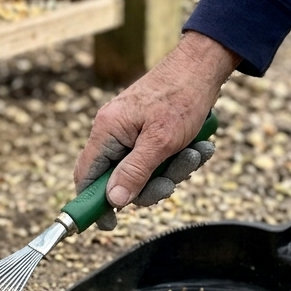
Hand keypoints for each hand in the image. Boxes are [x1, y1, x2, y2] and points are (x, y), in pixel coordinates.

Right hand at [74, 31, 239, 230]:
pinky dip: (178, 158)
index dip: (94, 203)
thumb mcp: (160, 142)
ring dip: (172, 170)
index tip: (109, 224)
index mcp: (107, 131)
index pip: (86, 176)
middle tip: (173, 182)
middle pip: (120, 179)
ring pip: (144, 170)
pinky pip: (157, 158)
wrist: (204, 66)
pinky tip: (199, 146)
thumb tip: (113, 201)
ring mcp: (131, 131)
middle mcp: (114, 131)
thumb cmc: (182, 97)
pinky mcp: (148, 130)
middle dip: (151, 185)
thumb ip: (134, 172)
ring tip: (195, 152)